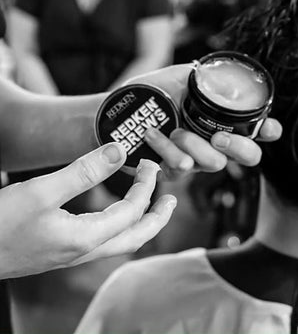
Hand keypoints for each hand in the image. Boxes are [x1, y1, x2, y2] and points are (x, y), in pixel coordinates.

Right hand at [0, 144, 175, 279]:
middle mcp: (85, 252)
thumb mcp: (43, 191)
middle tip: (171, 198)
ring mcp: (74, 254)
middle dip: (158, 217)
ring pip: (122, 241)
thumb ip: (84, 171)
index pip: (132, 212)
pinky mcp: (63, 250)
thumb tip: (119, 151)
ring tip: (154, 204)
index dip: (145, 187)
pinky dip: (121, 224)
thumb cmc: (0, 223)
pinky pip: (105, 240)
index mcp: (86, 239)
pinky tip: (117, 214)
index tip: (150, 165)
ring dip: (142, 222)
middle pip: (136, 238)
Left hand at [127, 64, 281, 179]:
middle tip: (218, 138)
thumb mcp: (178, 77)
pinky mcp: (174, 169)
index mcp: (222, 119)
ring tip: (174, 131)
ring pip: (215, 164)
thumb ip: (202, 78)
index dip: (269, 131)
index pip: (258, 129)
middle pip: (249, 156)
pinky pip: (182, 169)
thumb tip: (224, 78)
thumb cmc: (149, 92)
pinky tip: (153, 137)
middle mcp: (215, 140)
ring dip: (195, 147)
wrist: (116, 110)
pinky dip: (167, 152)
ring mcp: (197, 157)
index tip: (267, 129)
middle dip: (239, 148)